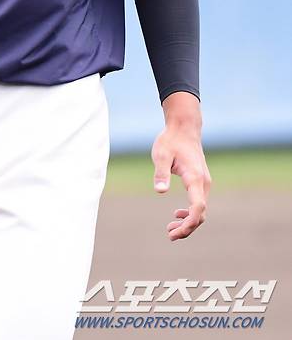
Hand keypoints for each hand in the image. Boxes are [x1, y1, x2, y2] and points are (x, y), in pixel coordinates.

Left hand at [151, 99, 211, 240]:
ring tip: (170, 230)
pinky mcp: (200, 182)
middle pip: (200, 214)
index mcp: (195, 178)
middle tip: (170, 235)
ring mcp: (203, 183)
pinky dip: (190, 213)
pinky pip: (199, 203)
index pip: (198, 207)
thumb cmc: (171, 140)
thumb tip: (160, 191)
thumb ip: (161, 173)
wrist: (184, 128)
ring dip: (188, 222)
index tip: (176, 232)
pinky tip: (177, 215)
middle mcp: (203, 183)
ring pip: (200, 210)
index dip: (189, 223)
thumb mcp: (161, 155)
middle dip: (187, 228)